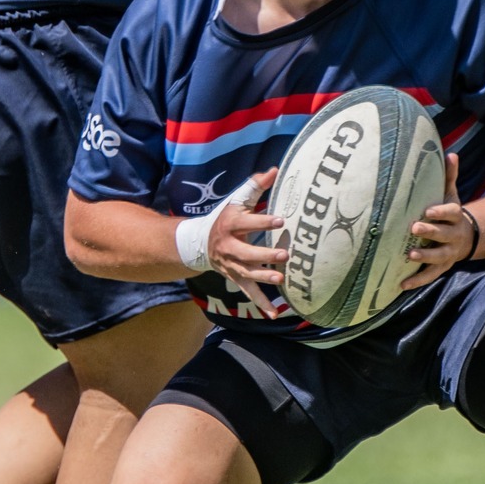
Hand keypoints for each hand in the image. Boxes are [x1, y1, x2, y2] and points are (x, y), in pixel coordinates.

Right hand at [208, 168, 289, 318]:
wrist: (200, 243)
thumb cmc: (225, 217)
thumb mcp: (236, 200)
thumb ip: (255, 185)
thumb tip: (275, 170)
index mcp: (231, 224)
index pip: (248, 222)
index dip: (264, 221)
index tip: (281, 219)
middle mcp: (230, 247)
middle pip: (247, 252)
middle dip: (265, 254)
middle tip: (284, 254)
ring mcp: (232, 265)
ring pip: (248, 273)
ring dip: (263, 277)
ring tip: (280, 278)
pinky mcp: (236, 278)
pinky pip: (249, 292)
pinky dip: (262, 304)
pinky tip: (275, 313)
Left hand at [402, 153, 475, 292]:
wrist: (467, 237)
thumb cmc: (451, 214)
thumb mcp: (451, 195)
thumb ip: (449, 177)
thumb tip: (451, 154)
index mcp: (455, 217)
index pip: (450, 213)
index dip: (440, 212)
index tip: (427, 210)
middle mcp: (454, 236)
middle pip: (443, 235)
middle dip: (430, 232)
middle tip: (414, 229)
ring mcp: (448, 254)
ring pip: (438, 257)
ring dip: (424, 257)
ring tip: (409, 256)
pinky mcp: (441, 267)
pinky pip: (429, 276)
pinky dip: (416, 281)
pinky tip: (401, 285)